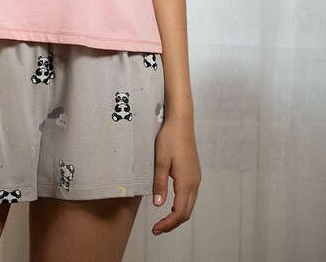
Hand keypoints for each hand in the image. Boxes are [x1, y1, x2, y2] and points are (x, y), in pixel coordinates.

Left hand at [151, 116, 200, 234]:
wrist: (181, 121)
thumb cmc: (169, 138)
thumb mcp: (160, 159)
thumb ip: (160, 183)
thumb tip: (159, 205)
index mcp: (186, 182)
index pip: (180, 212)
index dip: (168, 224)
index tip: (155, 229)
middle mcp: (194, 182)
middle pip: (186, 212)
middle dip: (172, 223)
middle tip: (157, 228)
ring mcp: (196, 177)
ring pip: (189, 204)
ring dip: (177, 215)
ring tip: (162, 219)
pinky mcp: (194, 172)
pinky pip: (190, 195)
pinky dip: (181, 205)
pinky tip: (171, 203)